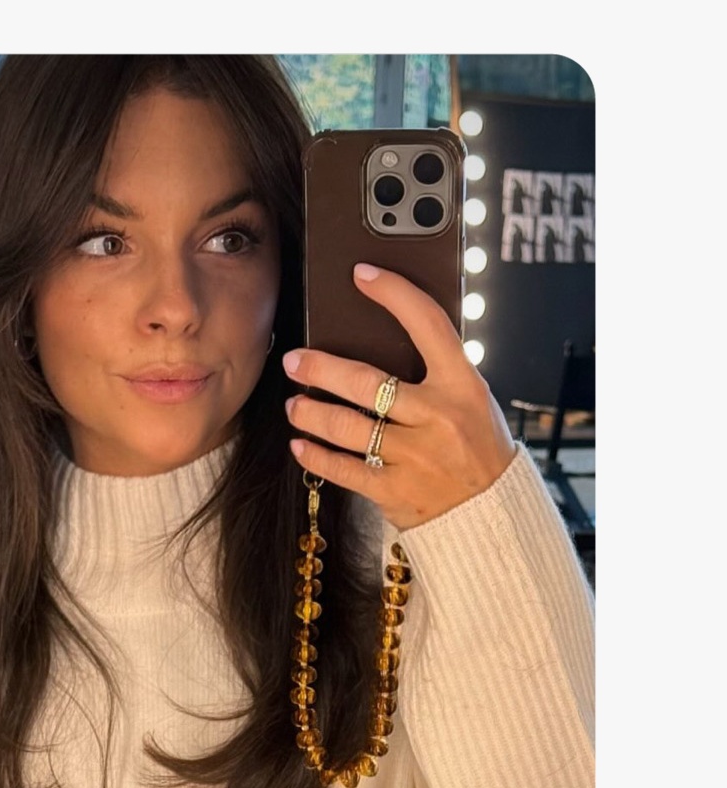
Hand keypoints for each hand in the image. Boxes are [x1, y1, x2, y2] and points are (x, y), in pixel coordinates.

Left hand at [282, 263, 515, 530]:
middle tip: (294, 361)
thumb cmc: (475, 447)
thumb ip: (436, 374)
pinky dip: (316, 456)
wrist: (492, 513)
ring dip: (312, 413)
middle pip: (367, 382)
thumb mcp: (471, 400)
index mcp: (462, 384)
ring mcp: (415, 457)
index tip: (362, 274)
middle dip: (321, 368)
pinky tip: (301, 445)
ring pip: (348, 427)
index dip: (394, 293)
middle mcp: (438, 417)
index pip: (427, 323)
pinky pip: (344, 469)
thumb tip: (379, 340)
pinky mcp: (395, 492)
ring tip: (295, 405)